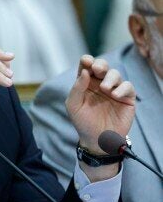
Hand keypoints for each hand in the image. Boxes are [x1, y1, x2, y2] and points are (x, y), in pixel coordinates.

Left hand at [66, 55, 135, 180]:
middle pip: (102, 66)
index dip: (86, 60)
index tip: (86, 61)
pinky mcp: (127, 98)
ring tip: (105, 88)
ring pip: (115, 74)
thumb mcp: (73, 105)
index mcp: (86, 83)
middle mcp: (100, 84)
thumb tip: (85, 72)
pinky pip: (128, 86)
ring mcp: (114, 90)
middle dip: (100, 64)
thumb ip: (77, 88)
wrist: (97, 140)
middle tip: (97, 69)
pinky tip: (115, 95)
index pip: (86, 67)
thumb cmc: (83, 122)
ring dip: (110, 77)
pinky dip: (122, 88)